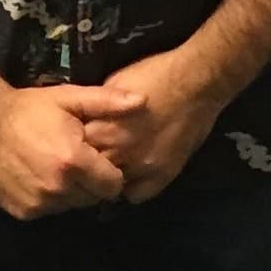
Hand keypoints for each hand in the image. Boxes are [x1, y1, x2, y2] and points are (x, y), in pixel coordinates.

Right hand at [0, 82, 143, 219]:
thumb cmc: (31, 108)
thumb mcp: (68, 98)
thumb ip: (107, 102)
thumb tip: (142, 101)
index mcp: (74, 161)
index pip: (113, 185)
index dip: (110, 172)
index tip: (98, 158)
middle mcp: (58, 188)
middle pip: (92, 197)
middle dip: (90, 182)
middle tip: (75, 160)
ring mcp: (39, 203)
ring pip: (71, 205)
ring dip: (69, 190)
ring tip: (56, 166)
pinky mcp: (24, 212)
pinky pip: (48, 210)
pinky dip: (48, 198)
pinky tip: (38, 175)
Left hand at [81, 48, 225, 202]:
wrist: (196, 82)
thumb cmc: (155, 75)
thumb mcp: (116, 83)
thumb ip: (98, 107)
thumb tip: (83, 119)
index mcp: (106, 127)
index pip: (76, 149)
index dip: (73, 144)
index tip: (74, 140)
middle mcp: (122, 152)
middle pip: (91, 170)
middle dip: (87, 162)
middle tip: (90, 154)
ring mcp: (144, 168)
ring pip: (111, 186)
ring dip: (108, 176)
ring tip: (109, 164)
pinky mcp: (163, 176)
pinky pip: (136, 195)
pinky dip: (130, 187)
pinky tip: (130, 174)